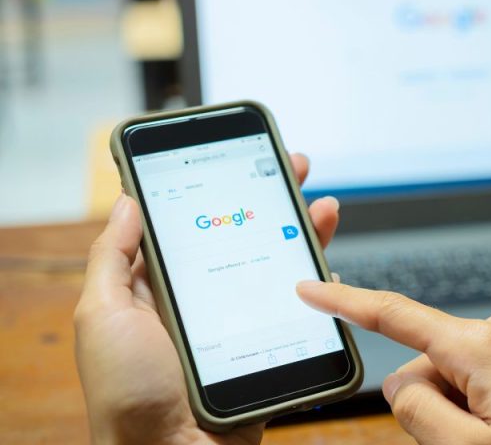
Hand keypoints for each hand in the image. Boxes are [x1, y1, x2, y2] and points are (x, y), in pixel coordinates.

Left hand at [75, 154, 338, 444]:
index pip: (196, 222)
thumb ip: (111, 258)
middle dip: (275, 196)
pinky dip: (321, 283)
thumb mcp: (101, 316)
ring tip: (324, 207)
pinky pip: (301, 308)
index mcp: (162, 287)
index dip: (221, 186)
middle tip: (298, 167)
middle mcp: (205, 300)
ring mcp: (241, 322)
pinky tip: (329, 264)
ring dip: (305, 231)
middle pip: (247, 235)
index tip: (243, 156)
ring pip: (280, 265)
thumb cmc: (127, 395)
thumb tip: (127, 201)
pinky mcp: (271, 345)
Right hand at [295, 283, 490, 444]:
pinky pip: (488, 384)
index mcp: (477, 345)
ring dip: (464, 416)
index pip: (394, 315)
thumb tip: (403, 384)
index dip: (345, 302)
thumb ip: (419, 413)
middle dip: (434, 407)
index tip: (308, 289)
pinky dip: (488, 413)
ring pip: (457, 381)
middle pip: (425, 367)